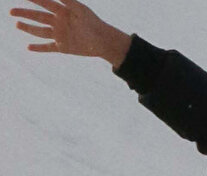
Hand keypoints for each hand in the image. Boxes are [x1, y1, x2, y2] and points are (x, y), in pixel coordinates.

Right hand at [10, 0, 131, 66]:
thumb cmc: (93, 22)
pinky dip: (38, 48)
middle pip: (38, 17)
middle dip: (25, 14)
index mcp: (63, 12)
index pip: (45, 3)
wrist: (105, 41)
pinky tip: (28, 47)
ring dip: (28, 28)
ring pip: (40, 31)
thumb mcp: (79, 9)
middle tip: (11, 12)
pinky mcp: (63, 47)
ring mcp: (60, 35)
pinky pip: (48, 47)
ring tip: (17, 24)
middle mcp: (59, 22)